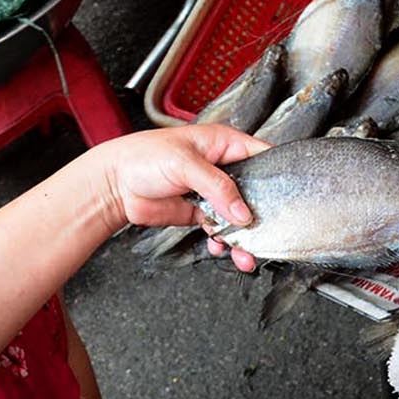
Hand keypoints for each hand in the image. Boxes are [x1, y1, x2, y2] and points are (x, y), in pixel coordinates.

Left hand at [87, 125, 268, 234]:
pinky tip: (221, 247)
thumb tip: (242, 212)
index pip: (262, 157)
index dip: (276, 175)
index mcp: (225, 145)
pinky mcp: (200, 212)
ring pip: (239, 216)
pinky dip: (223, 241)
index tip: (286, 197)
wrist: (113, 185)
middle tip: (265, 234)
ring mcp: (212, 192)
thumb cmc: (142, 157)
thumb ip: (218, 187)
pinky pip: (220, 229)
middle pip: (254, 192)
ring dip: (243, 235)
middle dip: (261, 215)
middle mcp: (223, 168)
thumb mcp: (185, 164)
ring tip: (245, 254)